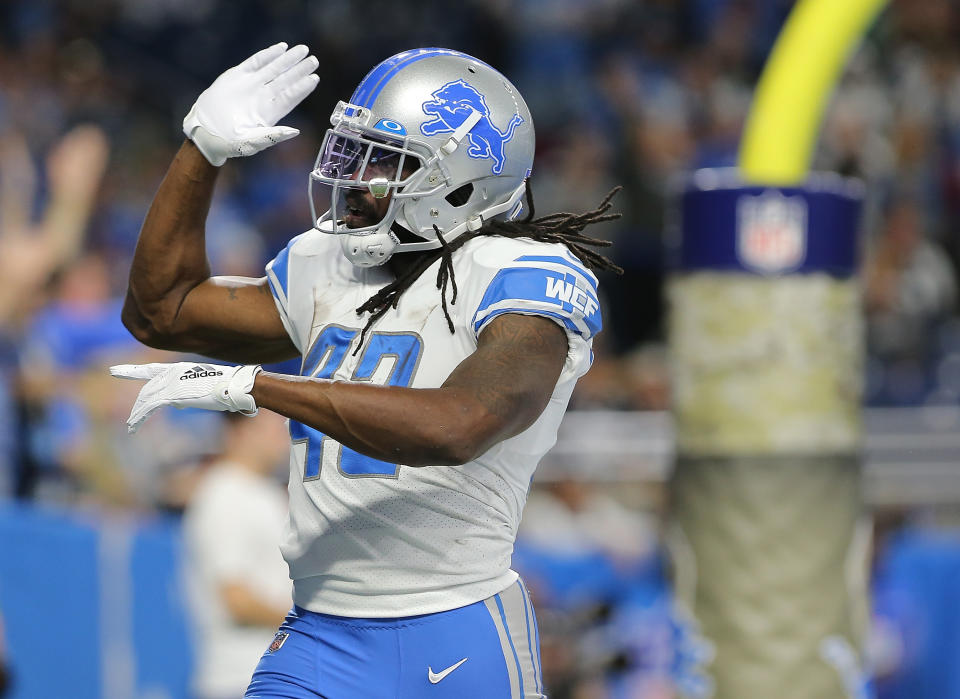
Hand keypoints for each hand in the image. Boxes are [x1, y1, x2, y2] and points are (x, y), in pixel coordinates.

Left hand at [109, 362, 261, 432]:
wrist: (235, 387)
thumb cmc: (228, 388)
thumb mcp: (204, 389)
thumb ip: (187, 394)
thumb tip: (177, 404)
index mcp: (179, 369)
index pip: (150, 370)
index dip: (131, 370)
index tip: (114, 371)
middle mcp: (171, 373)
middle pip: (147, 390)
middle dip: (138, 405)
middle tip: (131, 420)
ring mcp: (170, 383)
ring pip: (145, 399)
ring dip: (137, 414)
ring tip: (131, 426)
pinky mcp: (172, 395)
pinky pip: (149, 407)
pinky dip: (140, 417)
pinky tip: (133, 425)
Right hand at [183, 42, 319, 165]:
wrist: (205, 132)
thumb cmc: (230, 143)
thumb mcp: (252, 143)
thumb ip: (273, 136)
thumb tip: (295, 132)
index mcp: (270, 113)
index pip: (290, 97)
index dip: (302, 88)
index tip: (315, 78)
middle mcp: (263, 97)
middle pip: (286, 81)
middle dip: (300, 70)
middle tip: (314, 60)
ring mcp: (251, 85)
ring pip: (274, 69)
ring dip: (288, 59)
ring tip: (302, 50)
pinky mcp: (237, 76)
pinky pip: (256, 62)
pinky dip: (268, 54)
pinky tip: (281, 48)